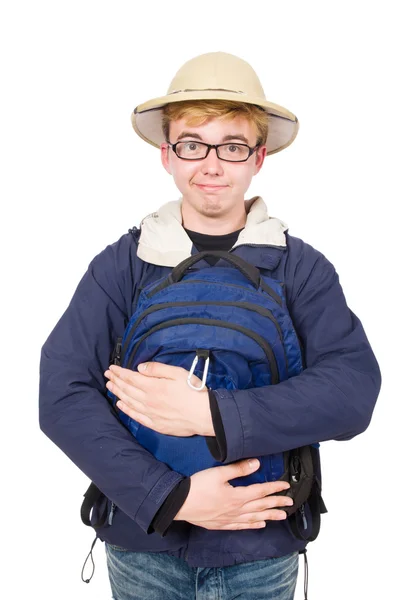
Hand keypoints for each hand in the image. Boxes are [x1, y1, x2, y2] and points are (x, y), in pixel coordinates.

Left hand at [104, 362, 213, 436]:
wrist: (204, 415)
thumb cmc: (193, 392)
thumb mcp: (178, 373)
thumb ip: (157, 369)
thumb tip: (140, 368)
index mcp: (153, 386)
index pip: (131, 378)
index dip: (120, 372)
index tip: (112, 367)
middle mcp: (148, 400)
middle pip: (127, 389)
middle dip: (115, 381)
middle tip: (107, 375)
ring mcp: (150, 413)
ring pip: (129, 402)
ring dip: (118, 393)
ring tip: (110, 386)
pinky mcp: (155, 424)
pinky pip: (136, 416)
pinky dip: (126, 410)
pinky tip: (120, 405)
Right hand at [174, 459, 293, 529]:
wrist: (180, 504)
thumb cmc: (197, 486)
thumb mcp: (218, 473)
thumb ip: (238, 469)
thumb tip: (256, 464)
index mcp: (237, 495)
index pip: (260, 491)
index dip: (274, 488)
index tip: (286, 486)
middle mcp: (236, 509)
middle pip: (261, 506)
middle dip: (276, 503)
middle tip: (290, 503)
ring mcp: (229, 518)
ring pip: (254, 517)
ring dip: (269, 516)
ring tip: (281, 516)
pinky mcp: (222, 524)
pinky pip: (242, 526)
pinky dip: (253, 525)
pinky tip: (260, 524)